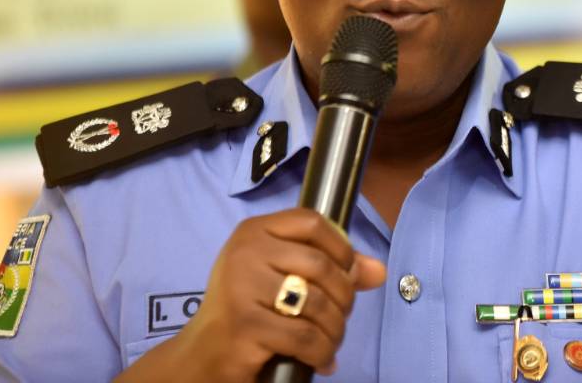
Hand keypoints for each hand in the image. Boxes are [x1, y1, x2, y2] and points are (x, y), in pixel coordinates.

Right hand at [173, 209, 386, 381]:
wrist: (202, 353)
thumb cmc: (248, 309)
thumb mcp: (284, 277)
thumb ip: (331, 268)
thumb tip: (379, 271)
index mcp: (254, 231)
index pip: (312, 222)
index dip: (341, 247)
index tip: (347, 273)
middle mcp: (245, 251)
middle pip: (320, 264)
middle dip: (343, 296)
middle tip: (340, 318)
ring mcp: (242, 287)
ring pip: (317, 302)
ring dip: (335, 329)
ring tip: (331, 342)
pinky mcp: (246, 324)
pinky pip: (305, 336)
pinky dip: (322, 351)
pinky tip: (321, 359)